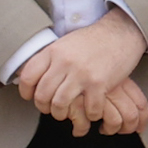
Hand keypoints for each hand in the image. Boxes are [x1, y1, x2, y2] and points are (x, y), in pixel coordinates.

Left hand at [14, 12, 147, 131]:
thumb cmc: (94, 40)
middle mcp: (64, 62)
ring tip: (67, 113)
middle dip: (44, 107)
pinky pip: (88, 109)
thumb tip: (35, 75)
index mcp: (53, 51)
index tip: (30, 97)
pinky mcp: (99, 83)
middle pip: (42, 95)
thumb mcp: (66, 43)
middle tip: (50, 108)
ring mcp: (81, 73)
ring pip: (60, 104)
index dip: (26, 91)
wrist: (121, 32)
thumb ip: (51, 59)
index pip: (28, 76)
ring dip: (62, 114)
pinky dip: (89, 114)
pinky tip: (91, 110)